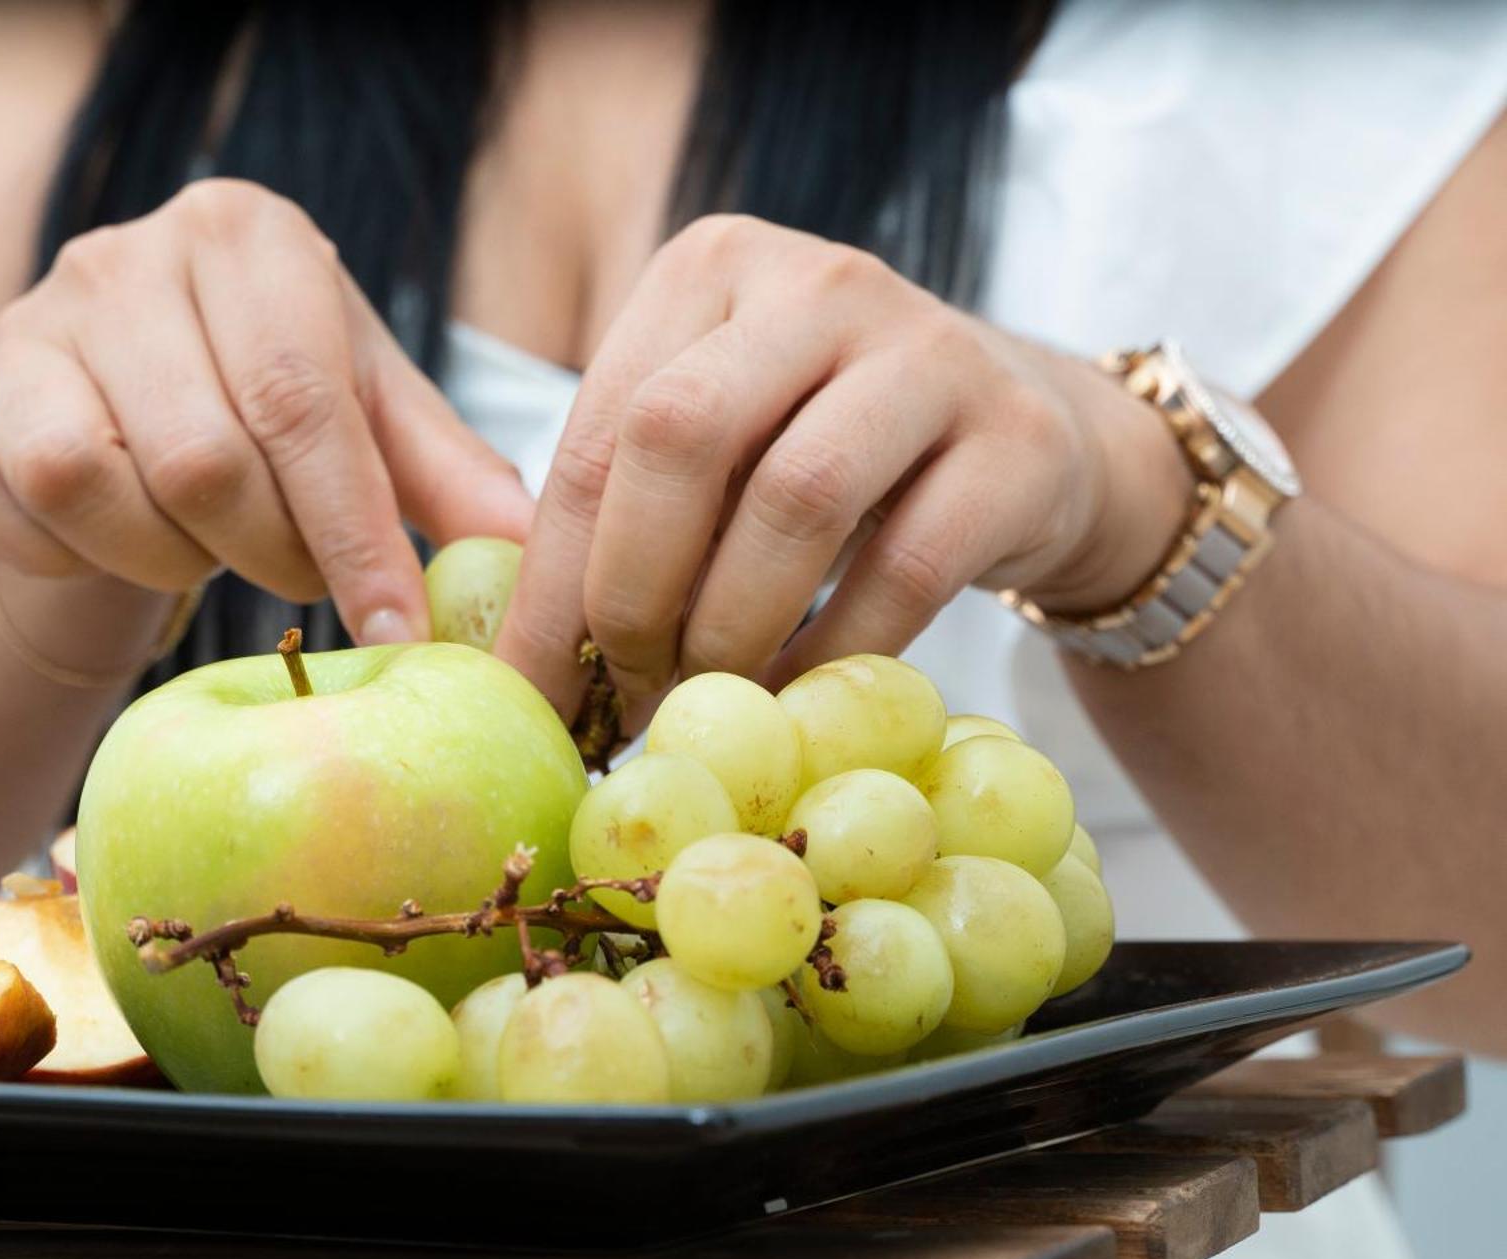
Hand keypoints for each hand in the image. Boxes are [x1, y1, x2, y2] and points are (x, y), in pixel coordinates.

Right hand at [0, 178, 531, 644]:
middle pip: (199, 456)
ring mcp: (23, 327)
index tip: (397, 628)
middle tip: (300, 578)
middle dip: (268, 552)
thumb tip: (533, 552)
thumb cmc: (263, 405)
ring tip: (203, 548)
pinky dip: (59, 555)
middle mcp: (123, 260)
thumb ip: (443, 474)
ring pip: (84, 483)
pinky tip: (106, 543)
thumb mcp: (364, 414)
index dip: (353, 532)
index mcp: (244, 237)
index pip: (302, 399)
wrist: (111, 405)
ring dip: (162, 556)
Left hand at [493, 214, 1187, 711]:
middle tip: (626, 688)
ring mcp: (928, 351)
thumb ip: (627, 505)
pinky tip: (796, 697)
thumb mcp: (723, 439)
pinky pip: (905, 569)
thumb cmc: (830, 446)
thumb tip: (523, 665)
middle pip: (680, 437)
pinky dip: (833, 653)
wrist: (1027, 438)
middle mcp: (817, 284)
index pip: (600, 428)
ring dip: (731, 628)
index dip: (553, 576)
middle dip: (632, 589)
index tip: (529, 691)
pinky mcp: (1016, 440)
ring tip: (707, 697)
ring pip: (795, 499)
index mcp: (712, 267)